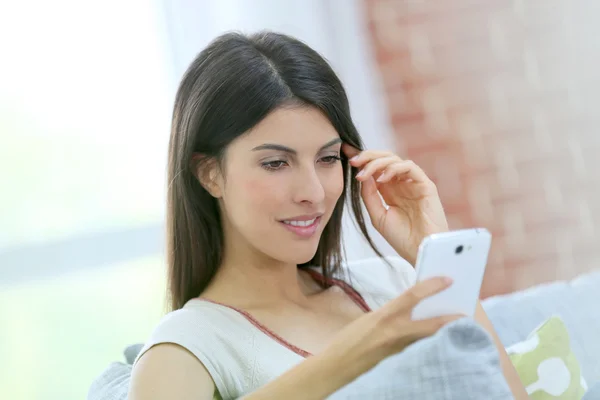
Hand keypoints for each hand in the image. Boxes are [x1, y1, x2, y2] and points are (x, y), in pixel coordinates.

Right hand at [324, 277, 462, 377]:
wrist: (336, 367)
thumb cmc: (349, 342)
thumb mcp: (369, 320)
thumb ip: (390, 314)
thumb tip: (411, 310)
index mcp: (384, 316)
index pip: (413, 295)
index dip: (432, 285)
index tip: (448, 280)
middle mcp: (394, 332)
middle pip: (432, 323)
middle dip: (451, 318)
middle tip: (465, 313)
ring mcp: (399, 350)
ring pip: (429, 339)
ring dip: (443, 333)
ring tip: (456, 327)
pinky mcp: (401, 363)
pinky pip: (420, 351)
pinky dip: (430, 346)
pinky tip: (439, 345)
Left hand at [343, 145, 448, 264]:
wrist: (420, 252)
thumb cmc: (402, 238)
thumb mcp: (378, 216)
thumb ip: (369, 195)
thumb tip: (361, 175)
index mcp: (390, 190)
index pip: (375, 168)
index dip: (362, 159)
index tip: (345, 153)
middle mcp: (401, 183)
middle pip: (385, 158)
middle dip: (367, 156)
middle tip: (353, 161)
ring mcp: (413, 183)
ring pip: (395, 159)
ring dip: (376, 163)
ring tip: (364, 174)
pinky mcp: (425, 185)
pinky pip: (410, 167)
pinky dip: (394, 168)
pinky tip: (382, 179)